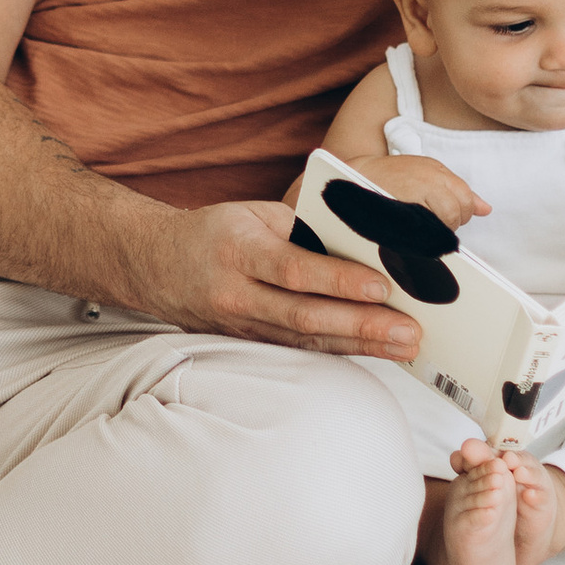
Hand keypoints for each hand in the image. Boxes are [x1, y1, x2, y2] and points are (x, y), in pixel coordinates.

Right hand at [154, 198, 420, 359]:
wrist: (155, 265)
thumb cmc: (214, 232)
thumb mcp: (252, 214)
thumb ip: (301, 229)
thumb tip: (361, 245)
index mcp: (237, 249)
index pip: (294, 269)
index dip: (338, 280)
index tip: (382, 285)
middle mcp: (237, 293)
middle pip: (305, 316)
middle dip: (362, 325)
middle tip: (409, 330)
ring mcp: (241, 324)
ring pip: (306, 340)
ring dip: (359, 344)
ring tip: (404, 345)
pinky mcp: (249, 342)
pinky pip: (299, 348)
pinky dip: (339, 350)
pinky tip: (373, 350)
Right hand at [354, 154, 487, 233]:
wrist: (353, 179)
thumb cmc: (391, 179)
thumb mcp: (427, 175)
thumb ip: (459, 191)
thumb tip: (485, 209)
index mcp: (436, 170)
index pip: (465, 199)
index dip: (458, 213)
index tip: (442, 217)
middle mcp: (428, 178)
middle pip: (457, 210)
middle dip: (449, 222)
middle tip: (428, 222)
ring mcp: (415, 193)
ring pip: (445, 220)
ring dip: (436, 229)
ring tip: (417, 225)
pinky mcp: (402, 210)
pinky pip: (426, 229)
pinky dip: (423, 234)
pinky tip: (411, 230)